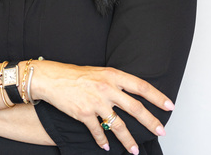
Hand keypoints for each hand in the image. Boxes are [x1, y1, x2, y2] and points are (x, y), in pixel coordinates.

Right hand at [31, 61, 173, 154]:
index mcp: (112, 75)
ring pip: (118, 125)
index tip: (169, 105)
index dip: (156, 96)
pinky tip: (106, 146)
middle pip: (135, 108)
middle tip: (161, 130)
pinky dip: (102, 141)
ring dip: (128, 140)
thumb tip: (131, 95)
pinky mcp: (84, 113)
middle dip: (150, 121)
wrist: (51, 78)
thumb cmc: (74, 74)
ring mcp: (95, 102)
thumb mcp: (99, 72)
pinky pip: (98, 132)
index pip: (140, 86)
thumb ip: (114, 82)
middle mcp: (106, 88)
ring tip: (135, 150)